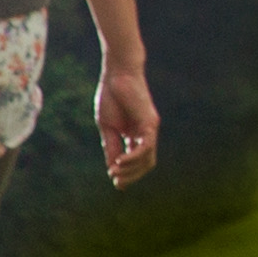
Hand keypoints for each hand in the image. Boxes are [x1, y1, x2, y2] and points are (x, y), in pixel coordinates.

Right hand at [94, 65, 161, 185]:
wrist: (117, 74)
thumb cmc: (111, 96)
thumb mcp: (108, 127)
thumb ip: (111, 147)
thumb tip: (113, 168)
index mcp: (135, 134)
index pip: (136, 160)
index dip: (128, 173)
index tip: (116, 182)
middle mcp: (146, 134)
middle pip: (145, 164)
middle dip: (131, 176)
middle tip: (115, 181)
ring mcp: (150, 129)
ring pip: (148, 159)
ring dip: (132, 170)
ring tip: (115, 172)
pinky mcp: (150, 123)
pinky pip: (146, 147)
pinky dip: (134, 157)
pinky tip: (120, 161)